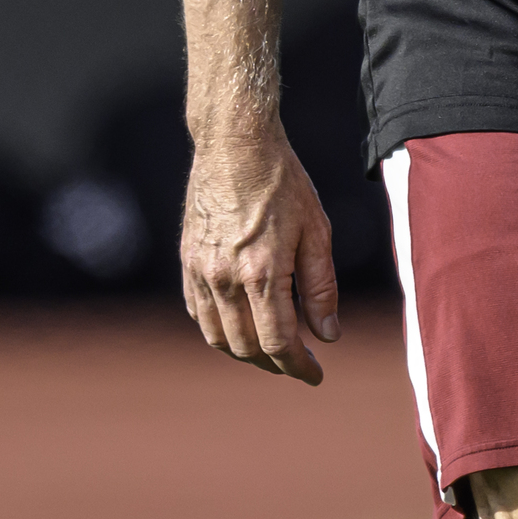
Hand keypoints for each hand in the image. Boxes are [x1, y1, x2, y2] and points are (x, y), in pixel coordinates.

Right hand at [180, 124, 339, 384]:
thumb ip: (321, 287)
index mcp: (263, 272)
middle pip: (247, 347)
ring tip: (271, 351)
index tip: (315, 374)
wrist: (235, 143)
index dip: (298, 366)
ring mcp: (201, 271)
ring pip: (218, 337)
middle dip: (275, 364)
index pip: (278, 342)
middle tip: (298, 363)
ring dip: (245, 353)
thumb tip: (329, 335)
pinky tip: (239, 326)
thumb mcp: (316, 229)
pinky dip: (218, 331)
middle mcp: (226, 278)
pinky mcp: (188, 261)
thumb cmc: (282, 181)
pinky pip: (198, 313)